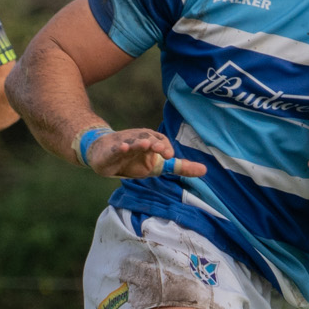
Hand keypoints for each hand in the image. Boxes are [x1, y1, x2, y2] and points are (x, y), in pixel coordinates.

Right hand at [83, 128, 206, 179]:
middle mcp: (139, 140)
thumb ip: (180, 167)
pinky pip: (115, 148)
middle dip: (155, 143)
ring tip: (145, 144)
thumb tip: (205, 170)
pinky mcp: (110, 151)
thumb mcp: (157, 165)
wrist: (103, 153)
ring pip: (133, 142)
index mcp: (151, 144)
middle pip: (148, 139)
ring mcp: (124, 144)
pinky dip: (119, 148)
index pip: (161, 142)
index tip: (170, 156)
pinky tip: (123, 148)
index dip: (165, 147)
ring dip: (139, 143)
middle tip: (161, 150)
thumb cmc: (133, 158)